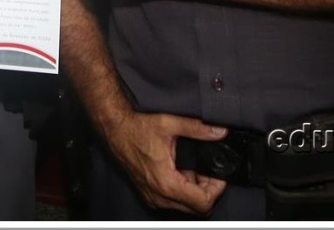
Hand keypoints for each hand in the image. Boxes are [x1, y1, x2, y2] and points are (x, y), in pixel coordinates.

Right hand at [101, 109, 229, 214]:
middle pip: (197, 209)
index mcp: (167, 183)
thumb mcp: (170, 124)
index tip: (218, 174)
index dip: (217, 189)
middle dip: (208, 191)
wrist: (114, 130)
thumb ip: (197, 129)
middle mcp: (160, 196)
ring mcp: (153, 198)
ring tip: (194, 168)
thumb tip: (219, 131)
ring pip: (185, 207)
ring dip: (195, 192)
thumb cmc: (137, 128)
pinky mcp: (149, 195)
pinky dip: (182, 191)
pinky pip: (173, 202)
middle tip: (208, 171)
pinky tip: (180, 171)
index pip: (204, 202)